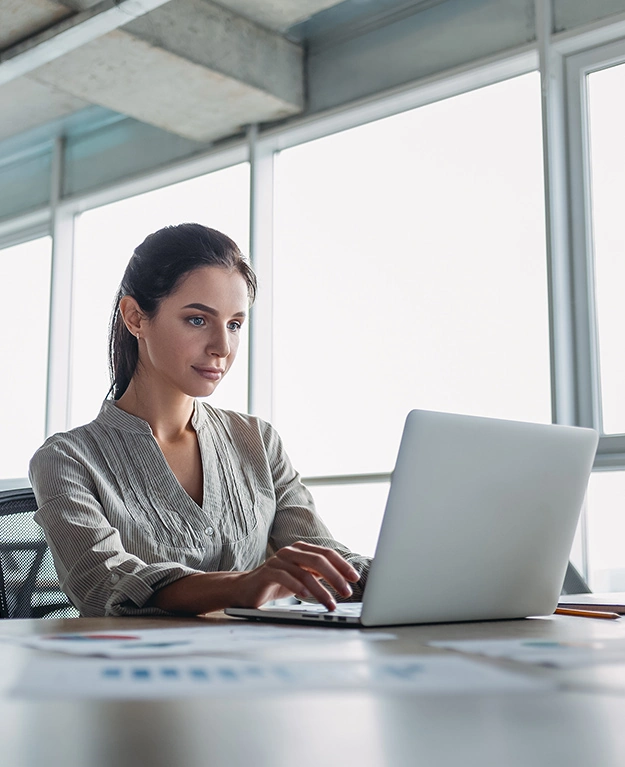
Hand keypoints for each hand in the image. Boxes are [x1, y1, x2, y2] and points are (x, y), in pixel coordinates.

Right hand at [236, 542, 359, 610]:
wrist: (246, 589)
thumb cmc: (278, 583)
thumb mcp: (302, 577)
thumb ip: (319, 574)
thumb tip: (344, 581)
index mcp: (302, 549)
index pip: (327, 553)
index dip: (342, 565)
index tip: (355, 578)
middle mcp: (291, 551)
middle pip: (318, 560)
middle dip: (336, 577)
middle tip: (347, 592)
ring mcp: (278, 560)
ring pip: (304, 572)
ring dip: (320, 590)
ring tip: (330, 604)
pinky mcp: (267, 572)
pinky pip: (285, 577)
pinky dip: (298, 587)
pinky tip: (306, 597)